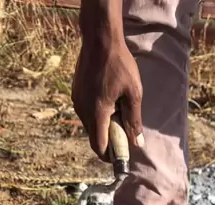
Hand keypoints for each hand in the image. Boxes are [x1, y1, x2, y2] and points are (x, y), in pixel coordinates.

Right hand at [72, 39, 143, 160]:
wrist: (99, 38)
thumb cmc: (119, 64)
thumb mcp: (133, 93)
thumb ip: (134, 120)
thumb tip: (137, 142)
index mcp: (97, 113)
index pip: (98, 147)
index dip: (109, 156)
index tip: (121, 155)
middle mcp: (82, 110)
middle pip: (94, 137)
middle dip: (108, 140)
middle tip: (124, 131)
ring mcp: (77, 101)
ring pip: (90, 124)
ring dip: (103, 126)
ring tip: (118, 111)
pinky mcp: (76, 92)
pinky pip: (87, 112)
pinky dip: (97, 114)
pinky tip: (109, 100)